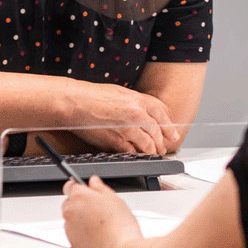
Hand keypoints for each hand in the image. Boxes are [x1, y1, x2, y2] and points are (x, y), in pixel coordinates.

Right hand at [60, 80, 181, 155]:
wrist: (75, 103)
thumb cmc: (93, 96)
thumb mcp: (121, 92)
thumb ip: (136, 103)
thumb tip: (145, 113)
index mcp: (139, 100)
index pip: (162, 115)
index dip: (169, 127)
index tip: (172, 135)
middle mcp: (137, 114)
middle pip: (158, 132)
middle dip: (162, 142)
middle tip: (163, 148)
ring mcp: (128, 129)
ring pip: (148, 145)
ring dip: (152, 151)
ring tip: (152, 154)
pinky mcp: (117, 141)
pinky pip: (132, 152)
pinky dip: (136, 155)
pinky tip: (136, 155)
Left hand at [61, 176, 141, 247]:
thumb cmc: (119, 226)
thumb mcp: (114, 198)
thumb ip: (100, 186)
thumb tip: (94, 182)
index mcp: (79, 197)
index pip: (70, 185)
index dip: (80, 188)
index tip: (86, 191)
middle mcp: (70, 212)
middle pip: (69, 202)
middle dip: (81, 204)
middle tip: (98, 209)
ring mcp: (69, 228)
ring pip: (71, 218)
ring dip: (80, 219)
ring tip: (99, 224)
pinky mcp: (71, 243)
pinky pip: (73, 233)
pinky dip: (81, 233)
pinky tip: (96, 234)